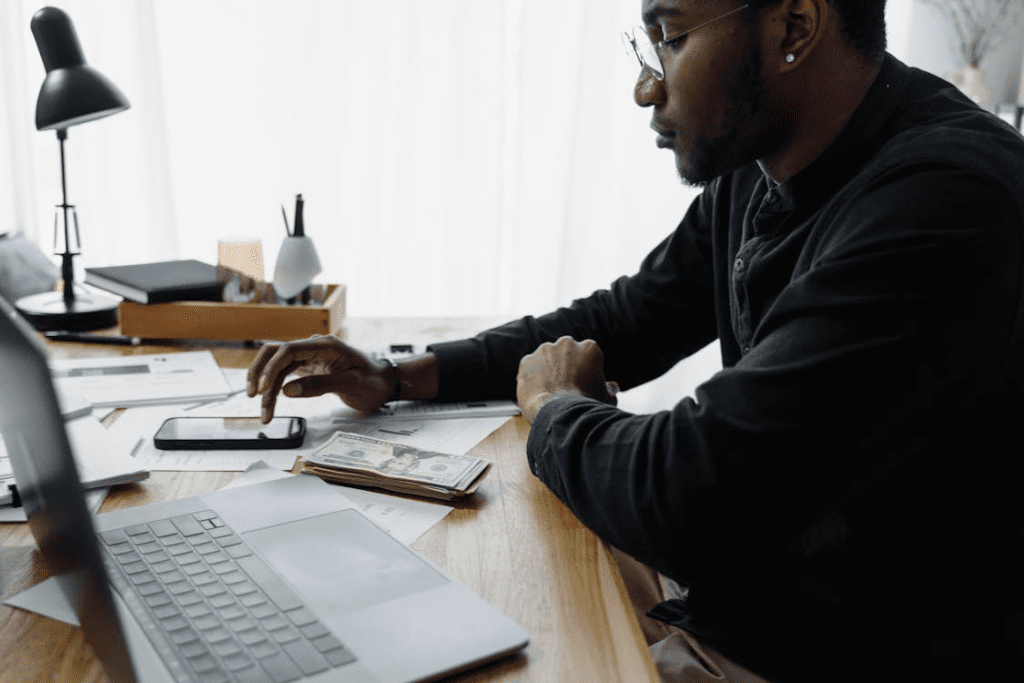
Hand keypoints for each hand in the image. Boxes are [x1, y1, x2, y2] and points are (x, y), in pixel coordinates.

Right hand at [247, 335, 390, 421]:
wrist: (384, 382)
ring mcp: (309, 357)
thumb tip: (288, 390)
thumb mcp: (351, 384)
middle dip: (260, 374)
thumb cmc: (373, 381)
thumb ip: (320, 385)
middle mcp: (314, 347)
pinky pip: (284, 375)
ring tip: (265, 414)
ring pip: (277, 367)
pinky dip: (275, 389)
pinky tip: (271, 404)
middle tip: (253, 397)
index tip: (263, 388)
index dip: (271, 367)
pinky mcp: (308, 368)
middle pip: (275, 354)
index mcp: (325, 345)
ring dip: (267, 388)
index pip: (289, 350)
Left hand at [516, 336, 617, 422]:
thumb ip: (609, 389)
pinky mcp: (527, 361)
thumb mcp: (606, 398)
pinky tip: (538, 391)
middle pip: (566, 352)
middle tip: (565, 385)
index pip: (587, 355)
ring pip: (546, 358)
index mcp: (589, 348)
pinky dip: (532, 377)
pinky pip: (529, 368)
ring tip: (550, 390)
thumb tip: (611, 387)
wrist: (561, 415)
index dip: (585, 370)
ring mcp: (544, 351)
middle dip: (565, 365)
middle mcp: (566, 343)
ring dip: (548, 370)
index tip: (582, 382)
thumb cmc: (587, 407)